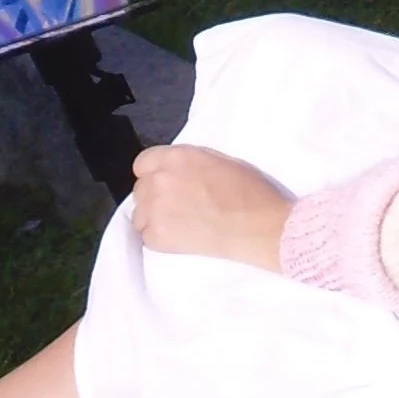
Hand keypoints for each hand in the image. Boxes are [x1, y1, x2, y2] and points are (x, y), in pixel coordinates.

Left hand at [128, 145, 291, 269]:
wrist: (259, 226)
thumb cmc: (248, 192)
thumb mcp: (217, 161)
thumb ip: (187, 163)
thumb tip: (174, 172)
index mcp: (176, 157)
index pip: (142, 164)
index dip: (153, 175)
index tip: (165, 185)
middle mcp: (160, 179)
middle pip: (140, 190)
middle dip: (155, 198)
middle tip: (178, 209)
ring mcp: (155, 209)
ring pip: (139, 215)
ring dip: (154, 219)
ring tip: (179, 226)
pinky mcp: (157, 236)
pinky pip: (145, 237)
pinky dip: (159, 239)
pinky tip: (181, 239)